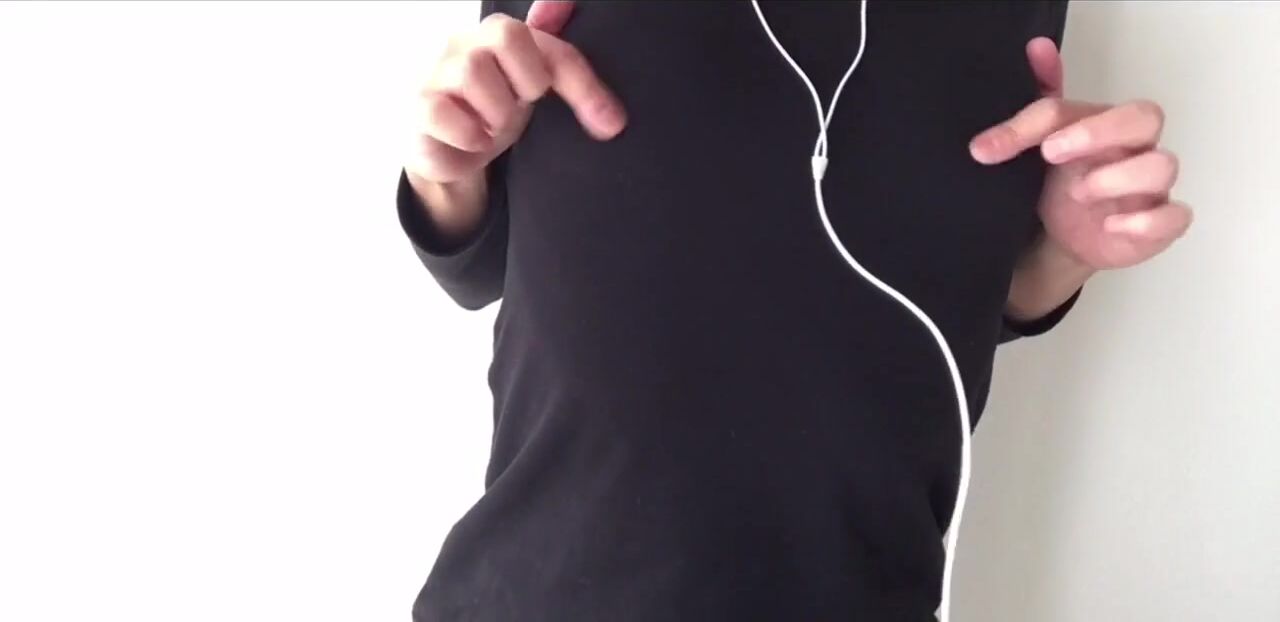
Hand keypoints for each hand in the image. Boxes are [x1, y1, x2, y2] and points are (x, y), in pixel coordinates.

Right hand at [407, 0, 625, 185]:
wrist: (448, 148)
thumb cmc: (495, 108)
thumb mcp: (537, 89)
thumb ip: (566, 71)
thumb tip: (604, 93)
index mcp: (502, 34)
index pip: (553, 46)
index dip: (583, 85)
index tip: (609, 124)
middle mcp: (465, 42)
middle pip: (508, 36)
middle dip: (526, 83)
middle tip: (520, 108)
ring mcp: (436, 71)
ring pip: (474, 74)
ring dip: (495, 114)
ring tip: (492, 127)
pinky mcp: (418, 105)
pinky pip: (443, 113)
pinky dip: (468, 135)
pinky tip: (474, 141)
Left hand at [969, 37, 1191, 270]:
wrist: (1062, 238)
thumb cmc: (1060, 182)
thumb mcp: (1040, 143)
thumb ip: (1038, 106)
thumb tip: (1037, 49)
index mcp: (1106, 124)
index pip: (1087, 108)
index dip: (1040, 123)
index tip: (994, 147)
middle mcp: (1135, 149)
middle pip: (1146, 117)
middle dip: (1098, 131)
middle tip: (1050, 153)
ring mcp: (1151, 187)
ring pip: (1163, 166)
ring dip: (1118, 178)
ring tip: (1077, 193)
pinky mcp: (1158, 225)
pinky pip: (1176, 216)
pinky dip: (1146, 222)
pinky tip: (1110, 225)